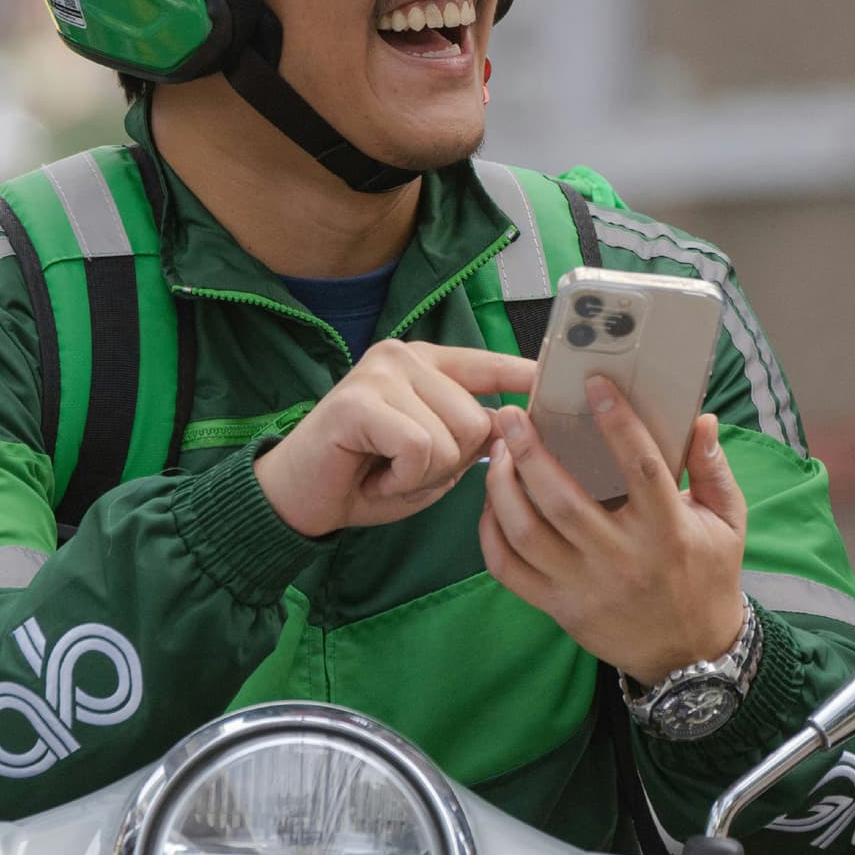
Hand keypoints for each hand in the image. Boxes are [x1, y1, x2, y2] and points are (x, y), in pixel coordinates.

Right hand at [253, 340, 534, 537]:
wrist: (297, 498)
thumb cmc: (366, 477)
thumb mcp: (433, 458)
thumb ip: (470, 437)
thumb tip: (513, 425)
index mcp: (427, 364)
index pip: (490, 363)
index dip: (524, 373)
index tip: (557, 372)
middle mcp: (405, 356)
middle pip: (478, 420)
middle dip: (451, 464)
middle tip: (405, 468)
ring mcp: (381, 373)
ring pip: (453, 437)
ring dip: (425, 475)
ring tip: (388, 470)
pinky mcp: (360, 400)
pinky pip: (420, 449)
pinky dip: (403, 479)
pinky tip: (374, 475)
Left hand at [476, 380, 749, 683]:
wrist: (692, 654)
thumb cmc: (708, 576)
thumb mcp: (727, 522)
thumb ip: (711, 468)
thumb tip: (702, 418)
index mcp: (668, 531)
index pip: (641, 468)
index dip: (618, 423)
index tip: (595, 386)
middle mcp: (623, 559)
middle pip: (563, 500)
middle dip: (530, 451)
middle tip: (512, 416)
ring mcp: (585, 587)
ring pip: (527, 533)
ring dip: (502, 487)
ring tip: (497, 453)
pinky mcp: (559, 608)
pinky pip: (509, 570)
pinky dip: (491, 533)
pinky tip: (493, 503)